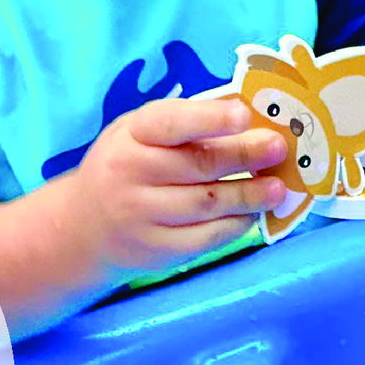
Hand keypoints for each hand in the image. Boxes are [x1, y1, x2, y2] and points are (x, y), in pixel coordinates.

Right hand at [67, 98, 287, 275]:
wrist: (86, 225)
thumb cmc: (127, 163)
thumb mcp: (141, 131)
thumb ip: (186, 121)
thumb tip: (248, 115)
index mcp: (131, 135)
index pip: (170, 123)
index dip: (209, 119)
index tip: (244, 115)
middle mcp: (131, 173)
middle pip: (198, 165)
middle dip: (244, 155)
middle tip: (278, 148)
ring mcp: (142, 215)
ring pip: (206, 204)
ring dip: (249, 195)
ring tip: (277, 187)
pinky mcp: (157, 250)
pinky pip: (205, 237)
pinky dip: (235, 225)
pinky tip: (252, 214)